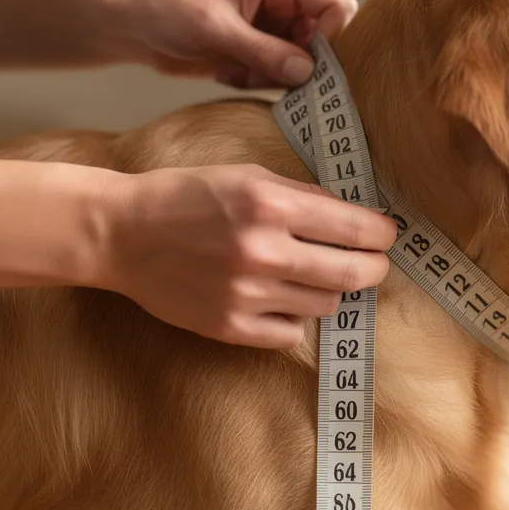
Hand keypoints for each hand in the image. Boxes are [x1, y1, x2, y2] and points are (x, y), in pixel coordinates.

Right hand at [98, 163, 395, 348]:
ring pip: (325, 304)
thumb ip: (300, 195)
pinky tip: (283, 300)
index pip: (354, 227)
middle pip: (351, 273)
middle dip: (373, 268)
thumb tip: (351, 215)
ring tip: (313, 276)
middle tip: (374, 264)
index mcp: (270, 205)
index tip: (386, 235)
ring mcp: (246, 294)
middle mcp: (263, 251)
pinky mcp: (229, 326)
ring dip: (329, 290)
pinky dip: (295, 317)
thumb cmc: (183, 197)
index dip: (381, 234)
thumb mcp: (245, 176)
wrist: (122, 234)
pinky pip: (290, 333)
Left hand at [120, 0, 358, 87]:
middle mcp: (284, 4)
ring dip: (278, 77)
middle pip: (326, 38)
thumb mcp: (217, 29)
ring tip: (240, 69)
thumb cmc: (168, 9)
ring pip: (305, 63)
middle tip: (277, 78)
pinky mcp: (260, 53)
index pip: (336, 4)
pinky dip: (261, 83)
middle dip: (306, 64)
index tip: (311, 63)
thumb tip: (307, 72)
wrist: (132, 26)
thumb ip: (264, 51)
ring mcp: (273, 30)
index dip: (333, 36)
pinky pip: (281, 77)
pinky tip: (230, 72)